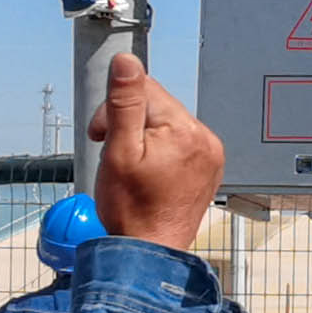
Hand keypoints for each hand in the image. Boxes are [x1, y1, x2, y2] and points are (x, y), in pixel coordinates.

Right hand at [86, 54, 222, 251]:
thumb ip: (123, 103)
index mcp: (185, 130)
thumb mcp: (118, 151)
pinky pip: (180, 143)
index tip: (101, 134)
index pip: (146, 90)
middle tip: (114, 153)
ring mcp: (210, 155)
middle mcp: (205, 139)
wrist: (149, 250)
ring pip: (167, 124)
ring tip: (132, 167)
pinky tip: (150, 173)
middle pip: (158, 106)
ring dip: (145, 137)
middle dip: (130, 123)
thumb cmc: (130, 209)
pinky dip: (161, 151)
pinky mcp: (208, 168)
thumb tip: (126, 61)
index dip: (116, 108)